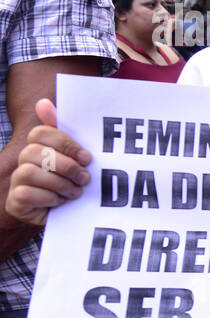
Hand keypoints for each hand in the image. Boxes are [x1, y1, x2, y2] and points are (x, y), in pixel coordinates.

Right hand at [6, 100, 91, 226]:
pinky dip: (47, 198)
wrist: (74, 214)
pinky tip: (60, 202)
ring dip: (58, 183)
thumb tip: (43, 103)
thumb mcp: (79, 158)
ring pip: (28, 173)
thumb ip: (66, 132)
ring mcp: (17, 181)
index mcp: (39, 146)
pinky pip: (24, 194)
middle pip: (33, 152)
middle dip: (64, 166)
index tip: (86, 157)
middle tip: (84, 177)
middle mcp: (24, 161)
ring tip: (75, 192)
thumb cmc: (77, 181)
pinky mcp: (15, 202)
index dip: (64, 143)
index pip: (41, 133)